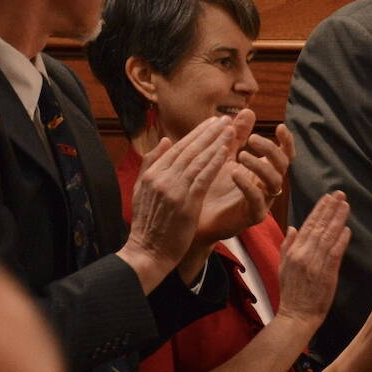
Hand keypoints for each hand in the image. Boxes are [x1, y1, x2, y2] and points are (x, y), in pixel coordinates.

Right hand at [127, 115, 236, 267]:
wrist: (147, 252)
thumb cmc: (147, 225)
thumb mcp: (141, 190)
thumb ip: (152, 163)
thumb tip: (167, 140)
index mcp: (152, 173)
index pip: (178, 148)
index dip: (196, 134)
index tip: (211, 123)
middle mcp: (161, 177)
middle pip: (189, 149)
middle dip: (209, 132)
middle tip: (224, 119)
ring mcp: (174, 189)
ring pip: (198, 160)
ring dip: (216, 143)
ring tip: (230, 130)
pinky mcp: (186, 203)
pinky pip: (203, 177)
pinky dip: (215, 162)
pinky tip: (227, 152)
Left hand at [195, 116, 291, 243]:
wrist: (195, 214)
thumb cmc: (212, 184)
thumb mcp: (225, 155)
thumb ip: (237, 134)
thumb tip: (248, 109)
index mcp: (264, 169)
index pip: (284, 153)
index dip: (287, 141)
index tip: (280, 126)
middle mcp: (267, 184)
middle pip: (283, 165)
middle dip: (271, 149)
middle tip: (252, 139)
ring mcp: (263, 201)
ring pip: (274, 182)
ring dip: (259, 165)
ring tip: (241, 155)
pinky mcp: (252, 216)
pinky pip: (257, 200)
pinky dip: (248, 185)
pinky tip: (234, 173)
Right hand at [274, 190, 348, 323]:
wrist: (296, 315)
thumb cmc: (291, 292)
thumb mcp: (283, 266)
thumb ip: (288, 246)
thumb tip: (293, 227)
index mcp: (293, 251)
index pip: (307, 225)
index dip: (318, 210)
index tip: (327, 198)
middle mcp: (303, 255)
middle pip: (319, 227)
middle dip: (330, 209)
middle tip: (339, 194)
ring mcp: (315, 264)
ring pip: (328, 236)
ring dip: (337, 219)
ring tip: (345, 205)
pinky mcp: (326, 274)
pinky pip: (334, 253)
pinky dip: (341, 240)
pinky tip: (347, 229)